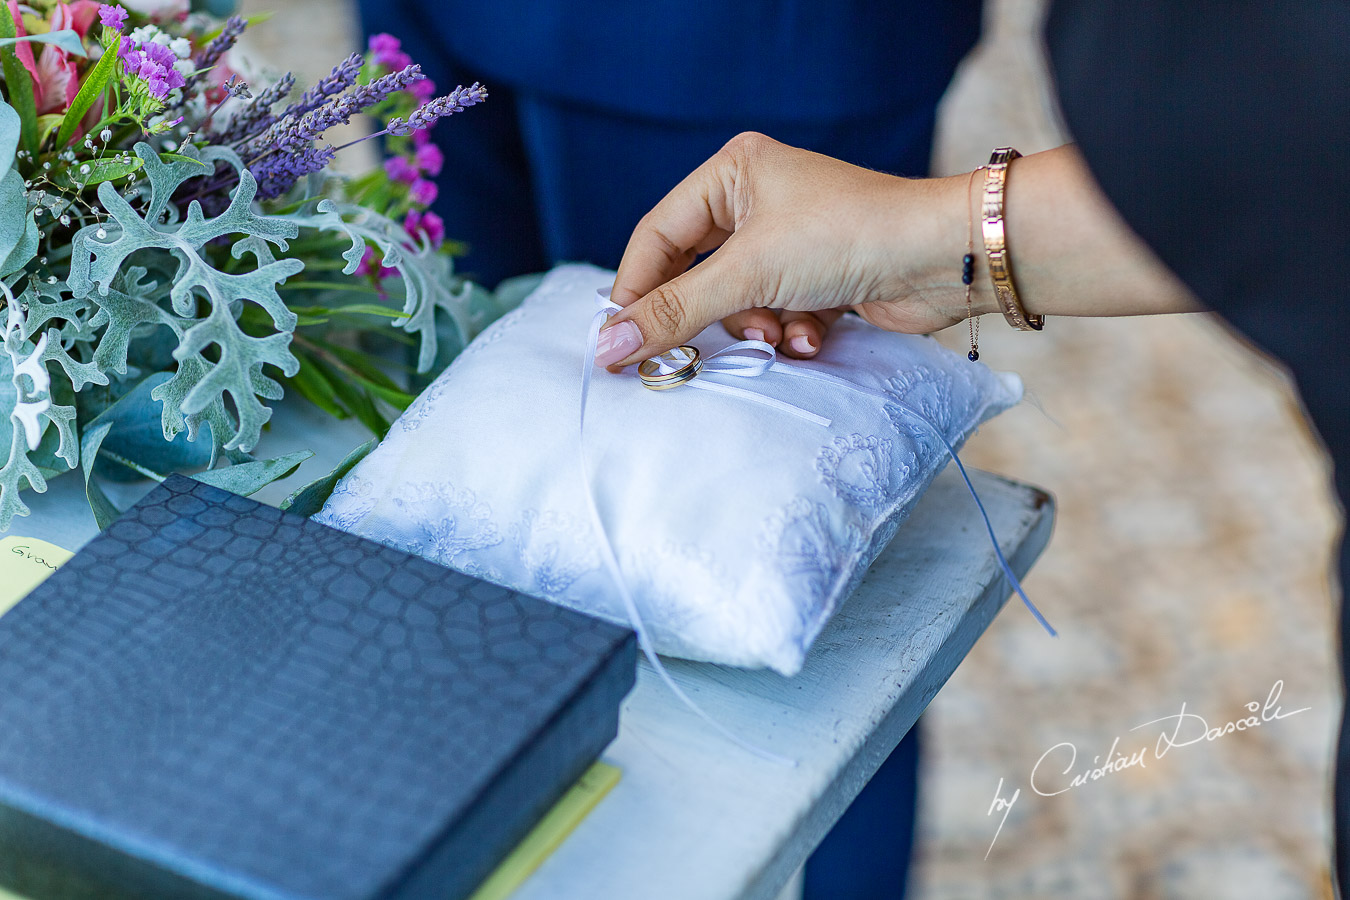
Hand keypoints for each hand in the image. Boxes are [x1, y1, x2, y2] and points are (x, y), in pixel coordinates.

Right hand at [595, 132, 973, 369]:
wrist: (941, 258)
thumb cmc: (848, 236)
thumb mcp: (749, 272)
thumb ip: (675, 311)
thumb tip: (606, 346)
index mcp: (733, 172)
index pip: (657, 235)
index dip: (635, 290)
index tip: (615, 342)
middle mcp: (757, 200)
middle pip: (694, 274)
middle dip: (706, 315)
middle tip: (680, 356)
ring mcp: (788, 241)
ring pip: (735, 302)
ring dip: (757, 327)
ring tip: (781, 334)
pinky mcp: (815, 279)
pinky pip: (775, 315)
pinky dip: (790, 332)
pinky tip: (813, 335)